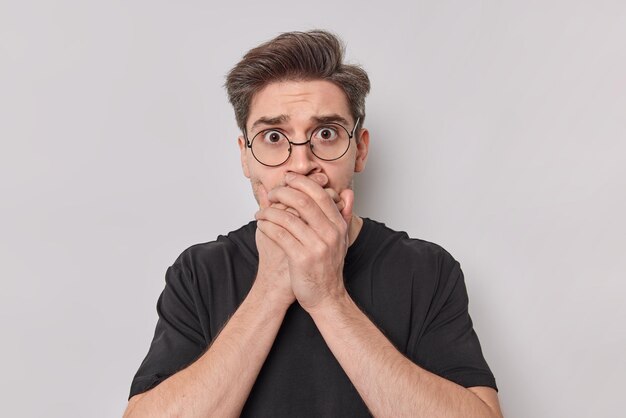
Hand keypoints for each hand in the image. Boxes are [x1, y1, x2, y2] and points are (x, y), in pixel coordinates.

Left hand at [255, 173, 353, 311]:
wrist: (326, 297)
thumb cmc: (328, 266)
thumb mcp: (341, 239)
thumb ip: (343, 214)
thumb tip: (347, 193)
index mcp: (339, 225)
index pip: (320, 194)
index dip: (301, 182)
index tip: (288, 179)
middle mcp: (330, 234)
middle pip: (303, 201)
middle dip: (283, 192)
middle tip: (273, 193)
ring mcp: (317, 246)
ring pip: (288, 217)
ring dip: (270, 211)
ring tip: (261, 212)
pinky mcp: (302, 258)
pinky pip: (280, 234)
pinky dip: (267, 226)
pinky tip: (261, 225)